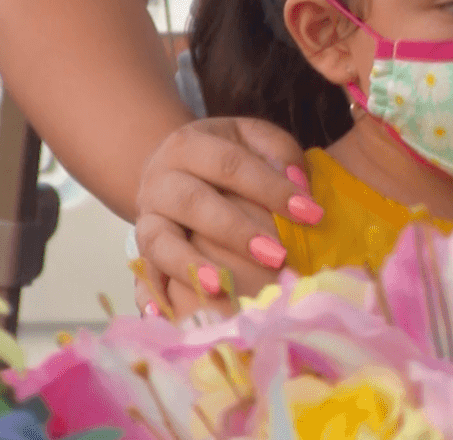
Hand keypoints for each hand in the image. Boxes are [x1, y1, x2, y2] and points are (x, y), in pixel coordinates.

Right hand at [133, 117, 318, 312]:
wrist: (176, 168)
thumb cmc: (228, 156)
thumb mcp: (252, 138)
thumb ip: (279, 152)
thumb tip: (298, 184)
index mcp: (188, 145)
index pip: (230, 164)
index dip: (271, 188)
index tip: (311, 214)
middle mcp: (159, 180)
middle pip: (191, 202)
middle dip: (235, 231)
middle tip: (278, 256)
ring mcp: (145, 218)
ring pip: (159, 241)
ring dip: (191, 266)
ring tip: (222, 287)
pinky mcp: (140, 251)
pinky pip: (141, 276)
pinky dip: (150, 296)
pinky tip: (166, 314)